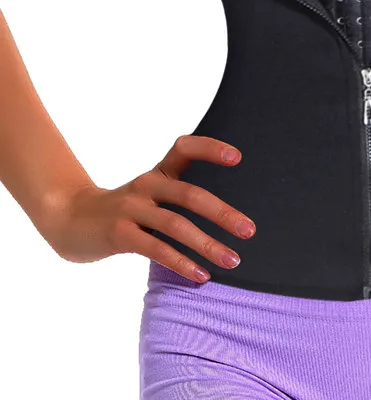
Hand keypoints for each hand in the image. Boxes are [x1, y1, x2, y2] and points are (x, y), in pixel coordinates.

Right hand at [42, 134, 255, 282]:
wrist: (69, 220)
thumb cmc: (124, 210)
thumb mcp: (151, 194)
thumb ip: (181, 196)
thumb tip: (229, 214)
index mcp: (158, 172)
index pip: (185, 148)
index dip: (210, 149)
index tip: (238, 157)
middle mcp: (146, 185)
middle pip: (190, 195)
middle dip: (223, 213)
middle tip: (250, 230)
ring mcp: (131, 209)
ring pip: (176, 225)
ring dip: (207, 245)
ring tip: (233, 259)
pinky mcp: (119, 234)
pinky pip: (156, 248)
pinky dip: (181, 262)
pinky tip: (201, 275)